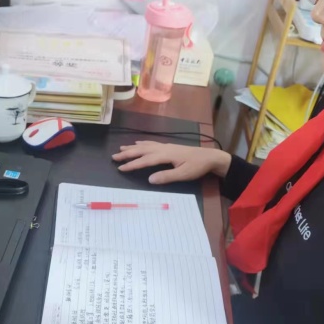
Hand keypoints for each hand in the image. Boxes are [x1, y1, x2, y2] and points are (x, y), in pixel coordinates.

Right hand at [112, 141, 231, 184]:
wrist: (210, 157)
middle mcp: (163, 148)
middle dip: (127, 154)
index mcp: (165, 155)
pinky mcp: (169, 147)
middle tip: (114, 157)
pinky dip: (142, 143)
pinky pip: (151, 143)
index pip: (145, 160)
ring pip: (145, 145)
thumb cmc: (197, 167)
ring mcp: (166, 146)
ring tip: (121, 149)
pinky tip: (138, 143)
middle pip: (142, 150)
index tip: (120, 168)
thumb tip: (150, 179)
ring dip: (132, 147)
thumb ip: (166, 177)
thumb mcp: (183, 175)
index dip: (132, 164)